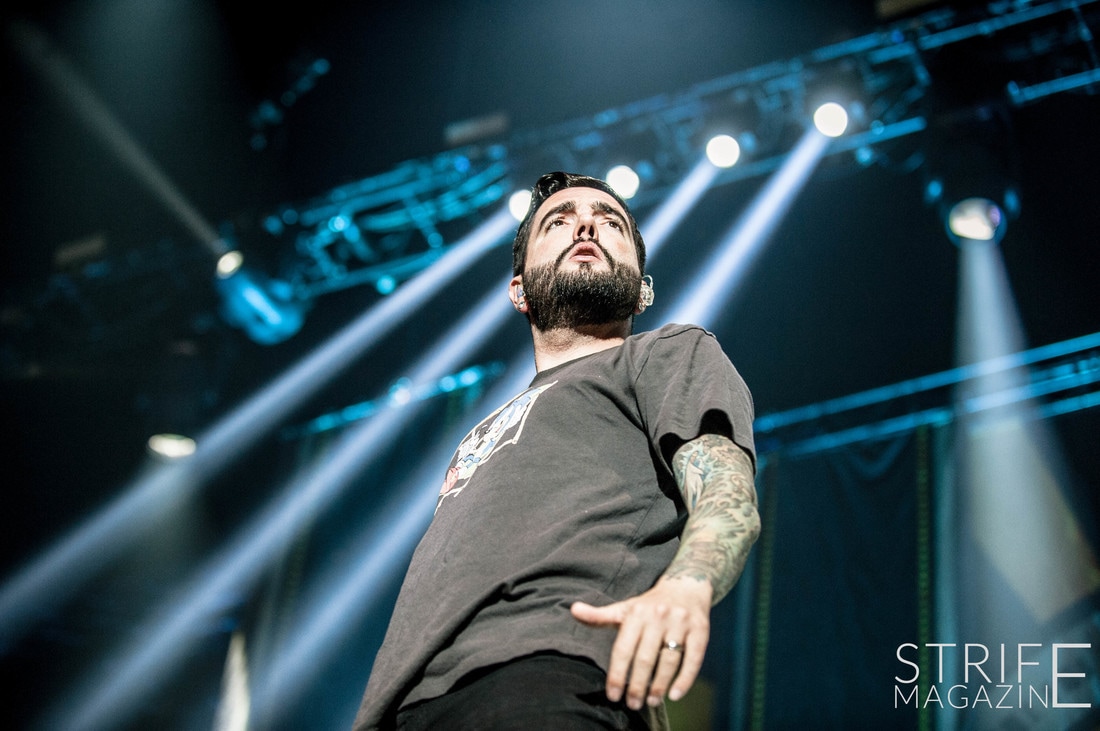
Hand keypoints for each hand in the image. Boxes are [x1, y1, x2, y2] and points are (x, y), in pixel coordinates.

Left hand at [570, 576, 711, 710]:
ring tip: (652, 701)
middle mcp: (658, 617)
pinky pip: (693, 659)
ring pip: (669, 660)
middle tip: (633, 704)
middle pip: (646, 658)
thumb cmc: (650, 604)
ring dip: (659, 685)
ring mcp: (680, 623)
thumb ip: (600, 615)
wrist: (687, 585)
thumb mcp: (625, 608)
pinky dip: (685, 679)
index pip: (623, 649)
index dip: (617, 674)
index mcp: (636, 613)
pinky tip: (675, 694)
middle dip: (638, 685)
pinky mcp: (701, 630)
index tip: (613, 695)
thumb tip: (572, 610)